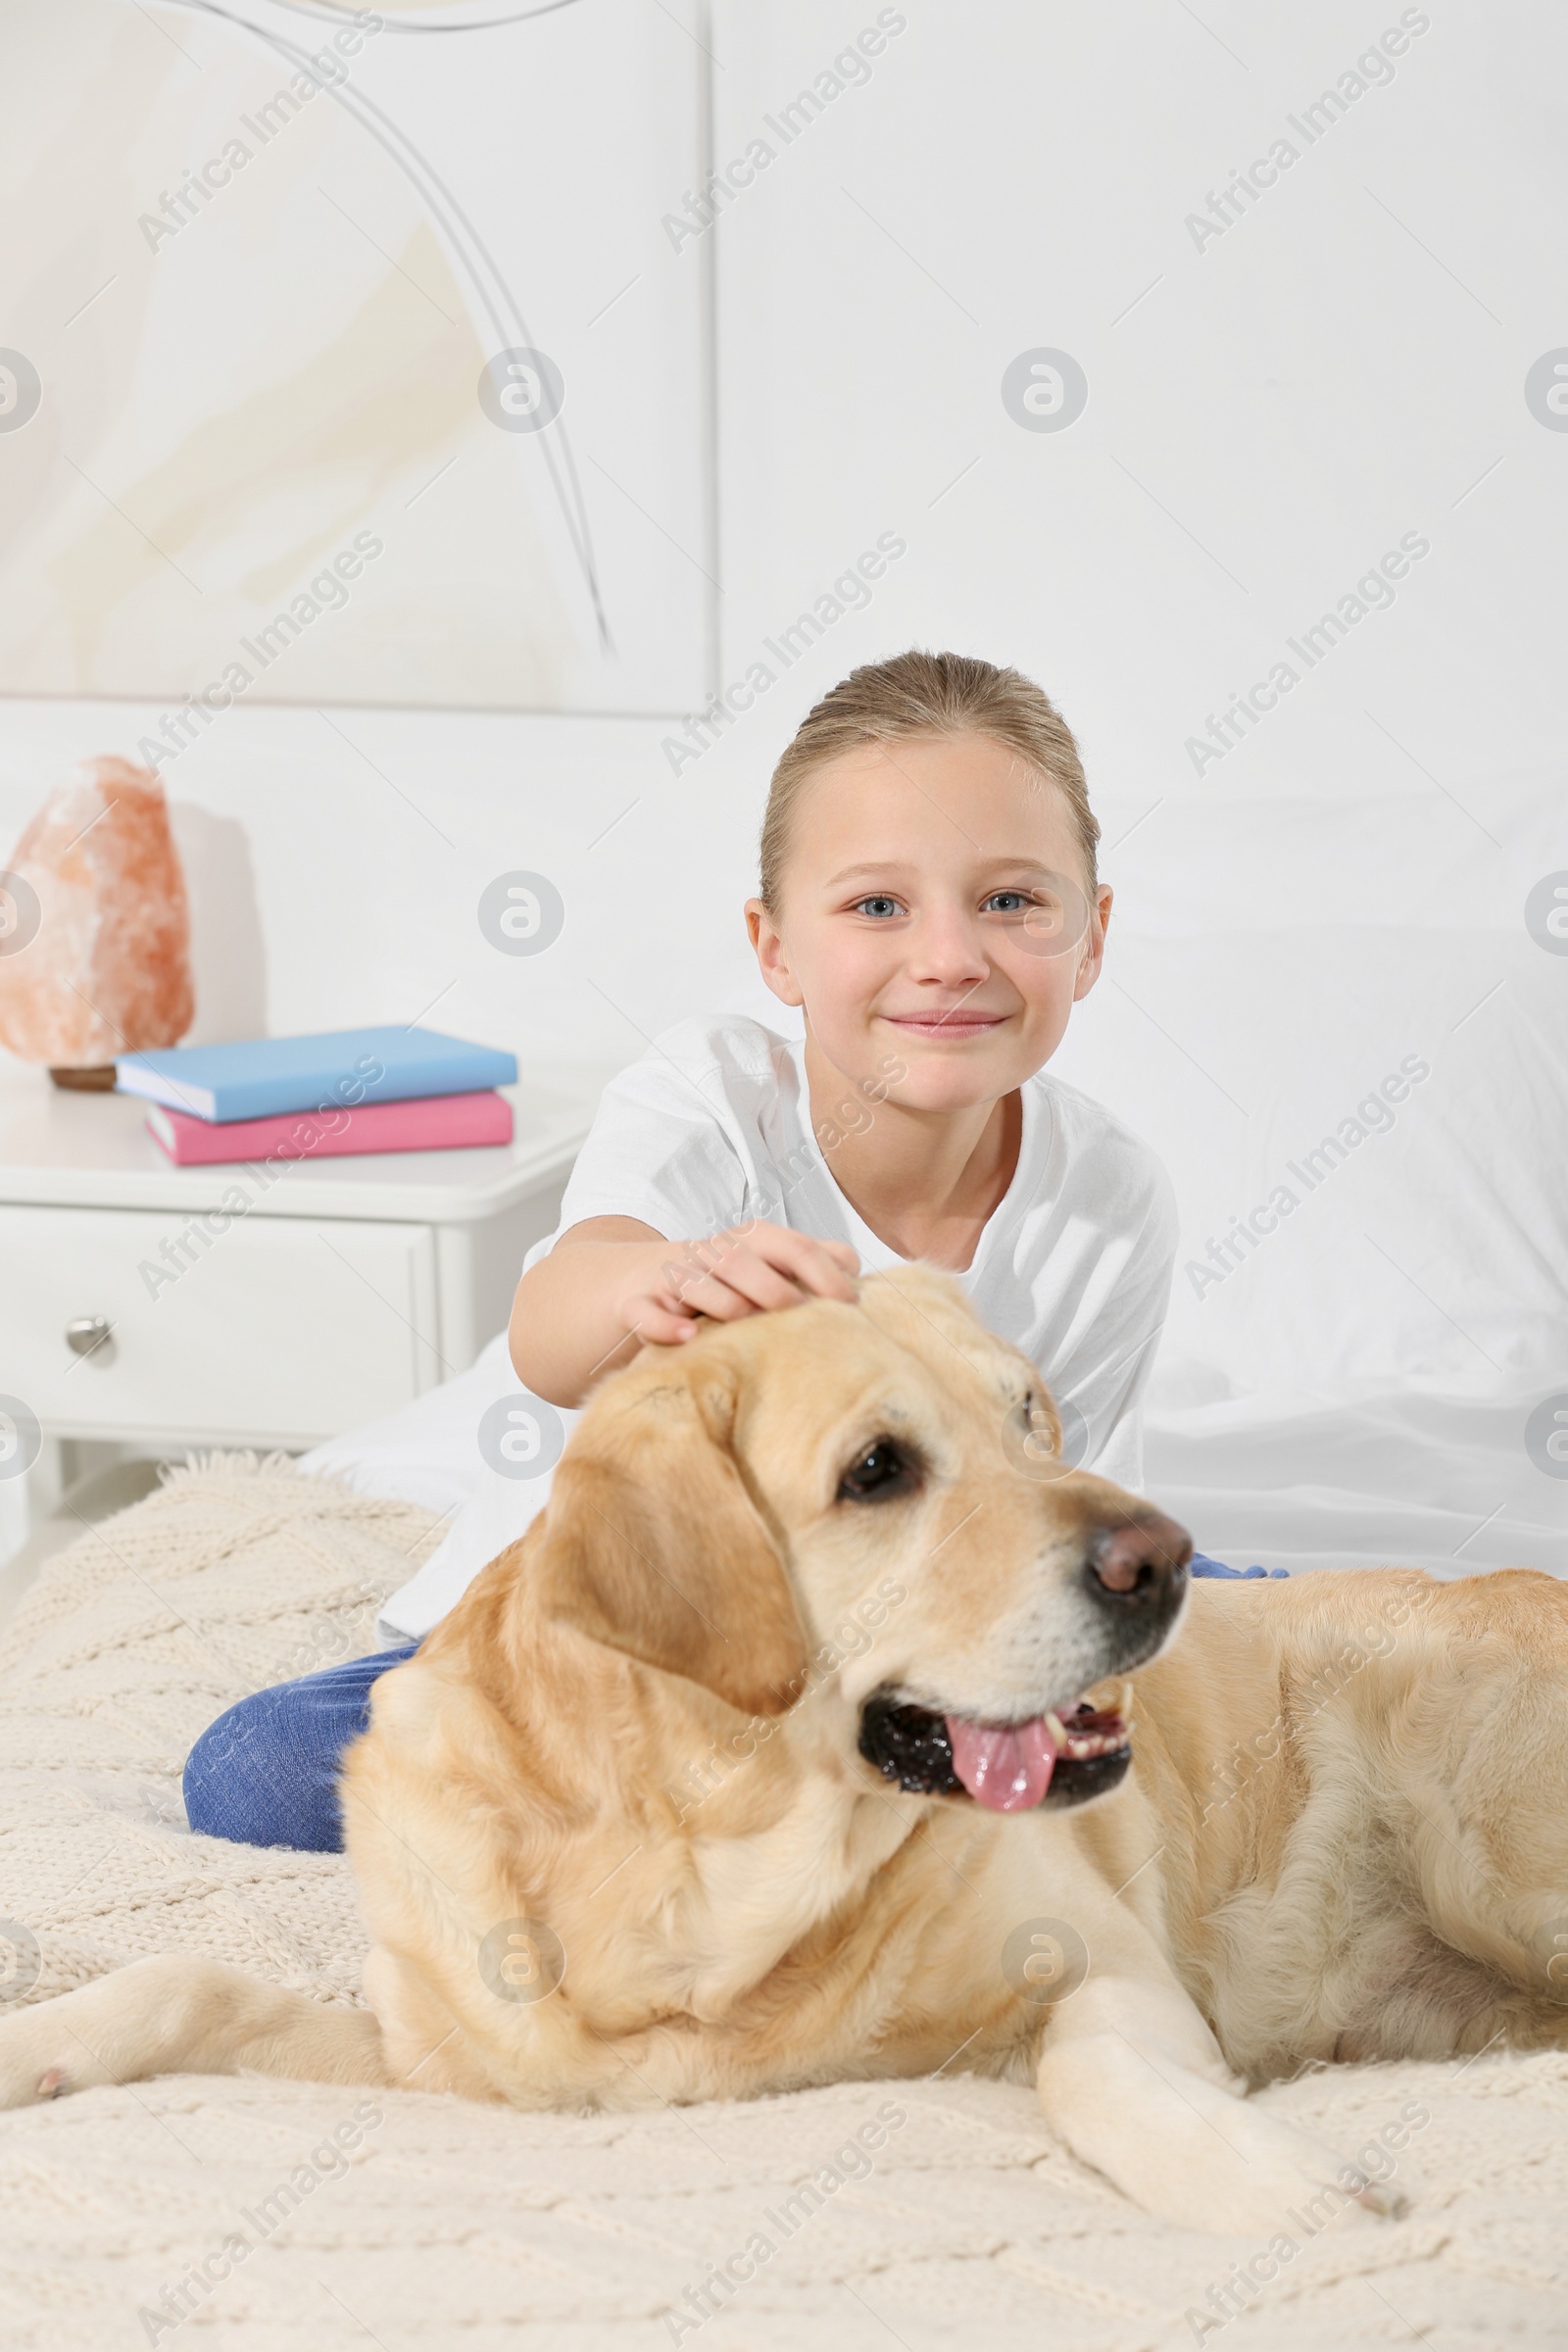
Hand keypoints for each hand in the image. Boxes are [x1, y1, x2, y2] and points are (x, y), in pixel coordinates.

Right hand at [619, 1221, 859, 1345]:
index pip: (792, 1246)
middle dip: (774, 1289)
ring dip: (725, 1304)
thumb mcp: (769, 1261)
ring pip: (696, 1284)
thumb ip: (810, 1259)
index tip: (850, 1304)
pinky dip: (664, 1323)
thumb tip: (853, 1266)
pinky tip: (687, 1335)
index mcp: (750, 1240)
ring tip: (749, 1323)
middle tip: (802, 1317)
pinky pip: (645, 1311)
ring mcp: (673, 1278)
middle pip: (740, 1260)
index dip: (823, 1272)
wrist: (647, 1278)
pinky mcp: (639, 1303)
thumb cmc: (727, 1278)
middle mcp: (711, 1252)